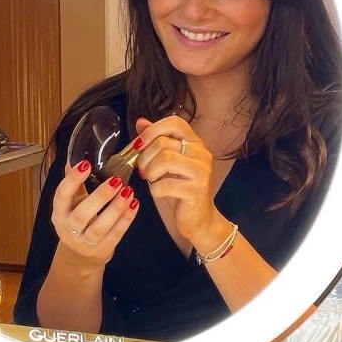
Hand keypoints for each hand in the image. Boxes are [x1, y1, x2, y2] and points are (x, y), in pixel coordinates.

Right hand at [49, 158, 139, 264]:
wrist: (80, 256)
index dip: (72, 180)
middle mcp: (69, 229)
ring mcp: (85, 243)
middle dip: (99, 197)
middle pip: (81, 215)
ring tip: (128, 191)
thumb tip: (76, 157)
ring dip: (115, 209)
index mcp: (59, 213)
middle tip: (116, 180)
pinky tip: (134, 204)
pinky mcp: (102, 250)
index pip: (61, 196)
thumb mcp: (72, 203)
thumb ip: (75, 183)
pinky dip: (126, 220)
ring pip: (99, 228)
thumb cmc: (77, 222)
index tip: (86, 164)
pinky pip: (115, 235)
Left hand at [135, 115, 230, 253]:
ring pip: (165, 159)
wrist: (199, 219)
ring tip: (150, 180)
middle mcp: (202, 153)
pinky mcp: (197, 190)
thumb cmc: (180, 189)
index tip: (140, 145)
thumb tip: (141, 122)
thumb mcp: (166, 163)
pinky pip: (166, 184)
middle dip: (145, 158)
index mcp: (194, 143)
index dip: (153, 130)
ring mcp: (202, 172)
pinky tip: (158, 192)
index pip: (175, 122)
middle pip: (163, 143)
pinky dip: (155, 189)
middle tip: (143, 171)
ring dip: (150, 172)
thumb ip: (155, 141)